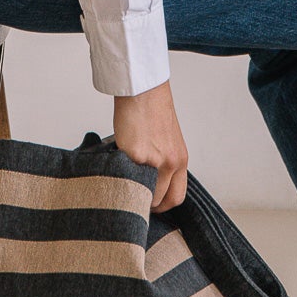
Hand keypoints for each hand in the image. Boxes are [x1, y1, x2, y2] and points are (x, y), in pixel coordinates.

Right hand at [113, 80, 188, 212]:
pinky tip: (115, 169)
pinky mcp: (135, 154)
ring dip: (133, 192)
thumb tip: (150, 180)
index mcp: (180, 160)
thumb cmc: (152, 110)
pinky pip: (126, 175)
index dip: (163, 205)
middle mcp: (171, 163)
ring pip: (143, 192)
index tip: (151, 204)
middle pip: (161, 200)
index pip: (177, 196)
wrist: (143, 91)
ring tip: (123, 185)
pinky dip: (119, 175)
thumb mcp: (167, 140)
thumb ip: (163, 161)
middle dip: (147, 204)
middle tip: (136, 201)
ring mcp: (153, 160)